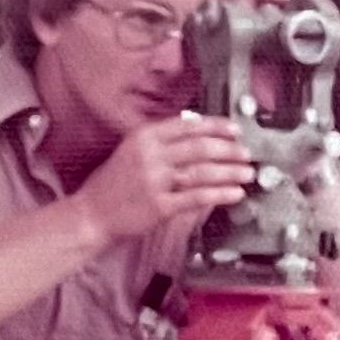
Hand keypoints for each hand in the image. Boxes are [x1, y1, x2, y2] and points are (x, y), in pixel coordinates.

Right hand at [75, 116, 253, 248]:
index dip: (216, 127)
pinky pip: (196, 197)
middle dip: (229, 150)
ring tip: (247, 173)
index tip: (235, 130)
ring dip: (230, 172)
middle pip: (200, 147)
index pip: (188, 126)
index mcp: (144, 136)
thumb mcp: (132, 150)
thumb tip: (197, 132)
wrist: (92, 214)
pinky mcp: (160, 206)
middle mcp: (150, 155)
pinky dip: (219, 194)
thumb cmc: (114, 184)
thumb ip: (161, 141)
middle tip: (246, 154)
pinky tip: (234, 193)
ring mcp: (155, 181)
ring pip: (202, 171)